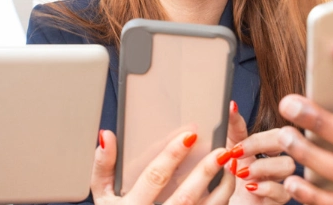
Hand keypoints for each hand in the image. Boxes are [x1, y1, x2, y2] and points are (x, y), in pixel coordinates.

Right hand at [93, 129, 235, 204]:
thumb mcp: (102, 196)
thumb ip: (103, 166)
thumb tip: (108, 135)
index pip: (154, 178)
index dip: (172, 156)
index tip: (190, 135)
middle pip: (185, 197)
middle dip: (205, 173)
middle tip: (222, 151)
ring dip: (221, 190)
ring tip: (230, 168)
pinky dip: (222, 203)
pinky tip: (227, 187)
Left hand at [226, 102, 295, 204]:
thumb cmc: (232, 182)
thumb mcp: (230, 152)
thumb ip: (233, 130)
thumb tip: (232, 106)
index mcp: (268, 150)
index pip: (275, 133)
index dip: (258, 135)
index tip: (236, 143)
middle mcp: (277, 163)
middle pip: (287, 141)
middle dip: (261, 143)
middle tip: (238, 152)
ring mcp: (281, 182)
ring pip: (288, 165)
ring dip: (263, 166)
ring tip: (242, 173)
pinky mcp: (279, 201)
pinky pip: (283, 192)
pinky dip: (266, 187)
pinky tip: (251, 187)